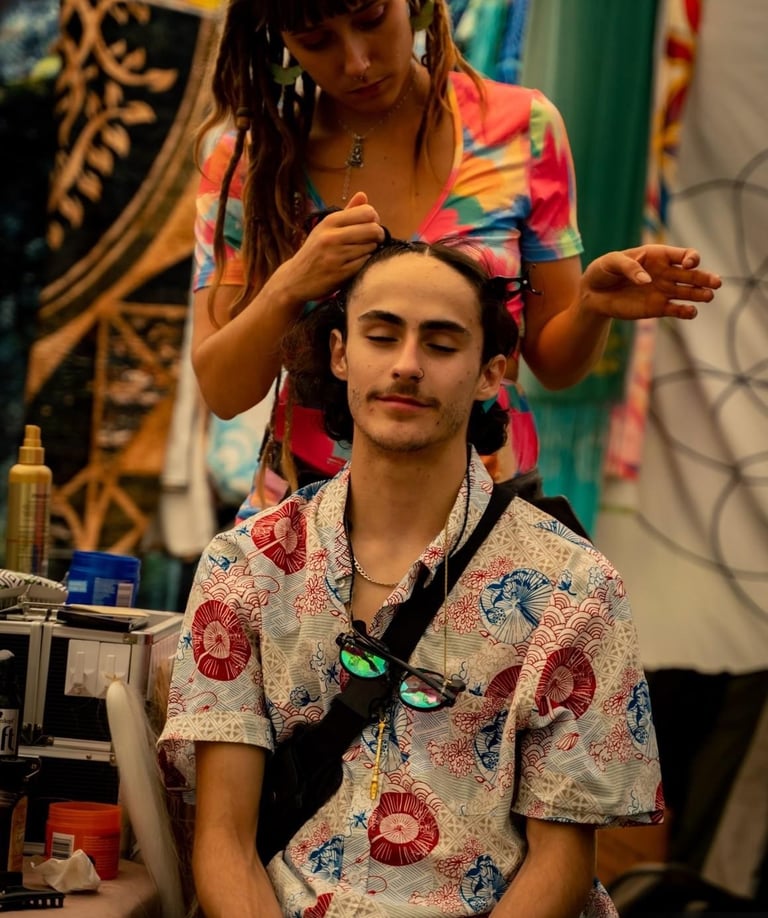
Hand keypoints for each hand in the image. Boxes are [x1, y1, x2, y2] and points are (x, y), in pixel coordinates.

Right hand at [270, 191, 385, 304]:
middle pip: (373, 229)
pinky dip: (365, 264)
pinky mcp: (340, 273)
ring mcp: (336, 256)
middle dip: (377, 235)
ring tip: (360, 253)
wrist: (295, 280)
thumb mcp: (325, 229)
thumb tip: (363, 195)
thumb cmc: (314, 252)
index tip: (370, 226)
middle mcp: (332, 237)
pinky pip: (365, 263)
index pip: (367, 212)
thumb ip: (347, 213)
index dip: (374, 219)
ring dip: (371, 251)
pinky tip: (356, 264)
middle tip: (373, 241)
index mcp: (329, 222)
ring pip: (371, 247)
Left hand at [579, 245, 721, 320]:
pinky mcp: (657, 308)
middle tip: (717, 283)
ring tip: (709, 296)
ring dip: (700, 294)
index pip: (683, 255)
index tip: (687, 265)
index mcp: (658, 256)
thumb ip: (629, 267)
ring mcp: (663, 291)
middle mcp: (665, 273)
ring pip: (688, 292)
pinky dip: (685, 311)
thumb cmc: (602, 271)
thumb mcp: (611, 262)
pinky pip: (676, 309)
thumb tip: (647, 281)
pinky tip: (691, 312)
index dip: (690, 259)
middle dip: (705, 277)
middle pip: (692, 274)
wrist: (593, 294)